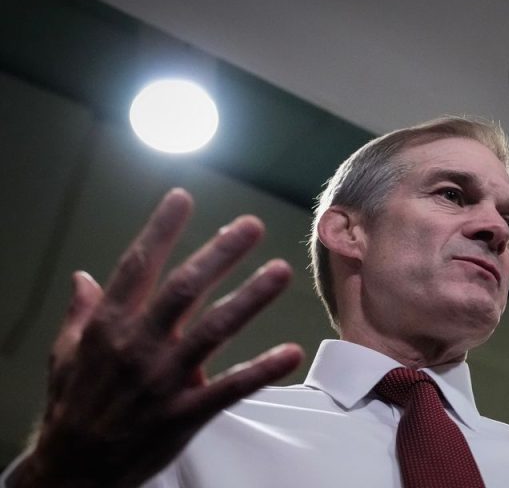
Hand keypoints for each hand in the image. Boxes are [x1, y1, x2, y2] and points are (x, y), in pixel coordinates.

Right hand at [10, 189, 303, 487]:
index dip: (161, 230)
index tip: (183, 197)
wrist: (73, 470)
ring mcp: (163, 380)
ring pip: (213, 330)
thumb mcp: (66, 356)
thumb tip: (85, 278)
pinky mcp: (185, 413)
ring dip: (250, 298)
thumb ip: (82, 314)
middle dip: (219, 254)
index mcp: (108, 327)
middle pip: (185, 290)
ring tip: (281, 271)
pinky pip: (230, 388)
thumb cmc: (72, 406)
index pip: (137, 267)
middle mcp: (137, 346)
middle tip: (251, 225)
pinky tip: (291, 352)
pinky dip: (262, 370)